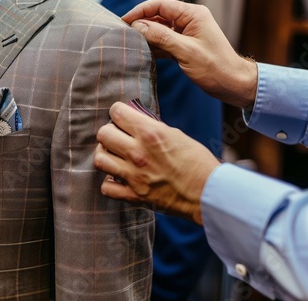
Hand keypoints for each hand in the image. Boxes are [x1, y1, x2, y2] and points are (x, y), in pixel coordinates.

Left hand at [94, 102, 219, 223]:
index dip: (117, 112)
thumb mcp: (176, 135)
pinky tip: (118, 178)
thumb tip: (134, 121)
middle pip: (103, 134)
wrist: (208, 193)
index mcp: (150, 133)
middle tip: (118, 137)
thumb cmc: (197, 162)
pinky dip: (109, 182)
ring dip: (105, 155)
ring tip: (114, 156)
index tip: (121, 116)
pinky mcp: (134, 195)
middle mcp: (138, 153)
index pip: (117, 112)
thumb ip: (152, 128)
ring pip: (99, 159)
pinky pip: (106, 187)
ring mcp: (134, 175)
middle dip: (109, 132)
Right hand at [122, 0, 257, 108]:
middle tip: (123, 34)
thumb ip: (161, 37)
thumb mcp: (186, 51)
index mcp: (193, 14)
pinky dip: (153, 47)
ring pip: (159, 30)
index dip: (140, 11)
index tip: (124, 21)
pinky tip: (142, 52)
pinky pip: (164, 42)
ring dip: (145, 36)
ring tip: (129, 43)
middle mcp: (189, 20)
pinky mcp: (184, 46)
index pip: (160, 5)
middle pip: (158, 16)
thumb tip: (138, 26)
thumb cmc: (215, 67)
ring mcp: (186, 33)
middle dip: (141, 23)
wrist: (232, 83)